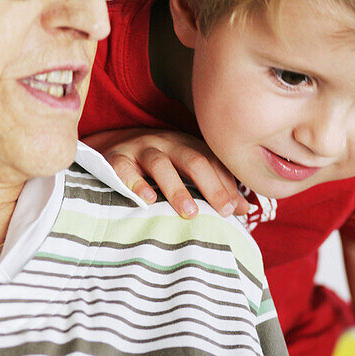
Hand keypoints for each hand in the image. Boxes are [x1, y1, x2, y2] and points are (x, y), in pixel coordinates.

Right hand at [84, 128, 249, 218]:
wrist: (109, 145)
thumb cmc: (156, 165)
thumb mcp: (185, 171)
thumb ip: (215, 187)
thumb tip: (245, 209)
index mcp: (187, 145)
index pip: (213, 161)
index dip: (226, 183)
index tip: (234, 208)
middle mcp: (166, 143)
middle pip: (193, 160)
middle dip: (211, 185)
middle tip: (222, 211)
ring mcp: (140, 148)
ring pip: (161, 164)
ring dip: (177, 189)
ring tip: (189, 213)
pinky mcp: (115, 158)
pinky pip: (124, 169)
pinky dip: (135, 184)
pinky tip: (147, 201)